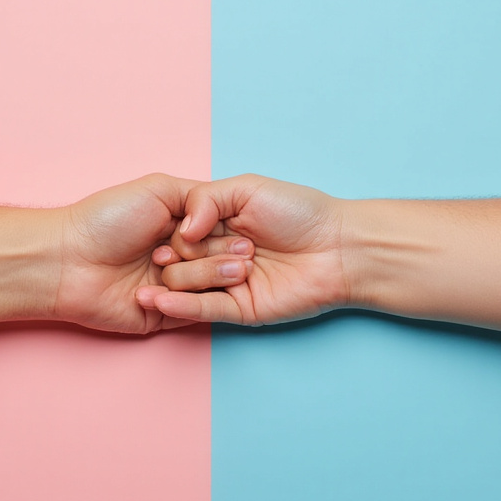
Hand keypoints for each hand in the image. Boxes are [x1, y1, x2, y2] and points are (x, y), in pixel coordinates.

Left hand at [55, 174, 253, 333]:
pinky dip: (188, 302)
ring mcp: (171, 287)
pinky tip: (174, 287)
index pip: (220, 234)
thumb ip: (198, 197)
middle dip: (227, 258)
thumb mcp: (158, 189)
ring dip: (208, 277)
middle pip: (219, 263)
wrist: (67, 260)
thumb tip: (225, 213)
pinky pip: (189, 314)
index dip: (232, 237)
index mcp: (180, 227)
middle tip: (241, 256)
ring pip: (209, 289)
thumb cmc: (107, 219)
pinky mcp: (162, 315)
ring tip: (211, 270)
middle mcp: (179, 257)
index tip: (246, 238)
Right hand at [135, 174, 349, 324]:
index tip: (182, 233)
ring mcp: (227, 285)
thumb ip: (206, 199)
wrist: (339, 247)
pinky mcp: (240, 310)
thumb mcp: (247, 189)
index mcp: (217, 226)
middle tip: (218, 248)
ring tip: (221, 269)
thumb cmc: (300, 212)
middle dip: (189, 254)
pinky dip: (181, 306)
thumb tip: (182, 229)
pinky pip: (204, 311)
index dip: (177, 234)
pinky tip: (160, 300)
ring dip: (191, 276)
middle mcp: (217, 255)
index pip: (179, 233)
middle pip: (178, 260)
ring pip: (187, 285)